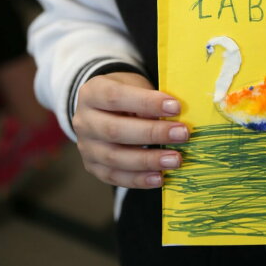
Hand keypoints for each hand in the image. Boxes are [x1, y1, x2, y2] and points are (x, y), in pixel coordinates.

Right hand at [73, 72, 188, 188]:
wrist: (104, 106)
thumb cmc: (127, 93)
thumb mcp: (136, 85)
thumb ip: (149, 99)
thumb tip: (174, 118)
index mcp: (92, 93)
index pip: (117, 97)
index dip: (147, 103)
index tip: (176, 107)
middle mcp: (83, 121)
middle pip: (115, 130)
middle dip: (152, 133)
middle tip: (182, 134)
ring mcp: (85, 146)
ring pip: (114, 158)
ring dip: (148, 160)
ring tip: (175, 159)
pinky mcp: (92, 166)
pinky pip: (114, 177)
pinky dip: (138, 179)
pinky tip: (160, 177)